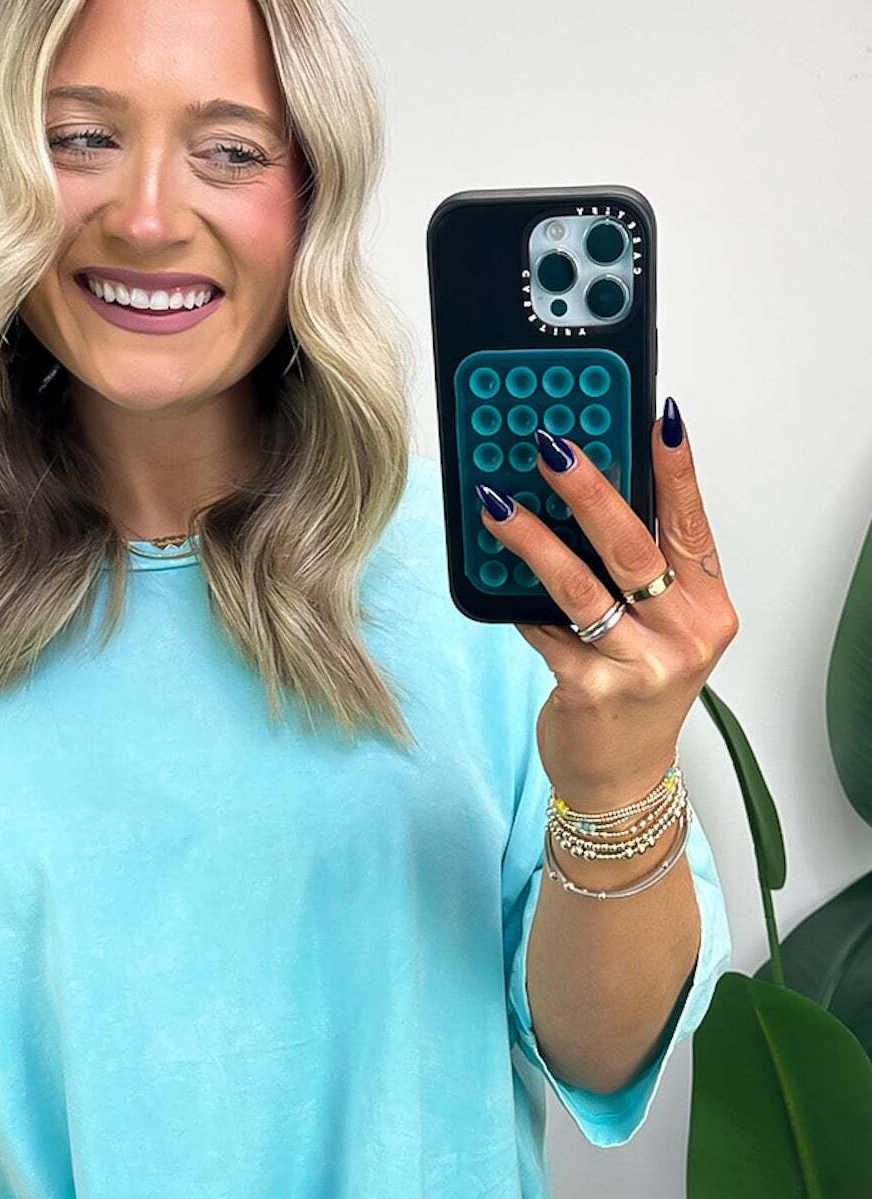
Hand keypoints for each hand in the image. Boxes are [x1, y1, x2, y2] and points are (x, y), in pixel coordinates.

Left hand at [480, 404, 739, 809]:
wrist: (621, 779)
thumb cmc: (638, 693)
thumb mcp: (661, 631)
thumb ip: (639, 575)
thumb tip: (586, 496)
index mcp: (707, 610)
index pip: (692, 528)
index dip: (677, 472)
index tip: (659, 420)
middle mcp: (683, 637)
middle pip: (633, 549)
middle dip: (589, 490)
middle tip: (551, 447)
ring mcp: (639, 666)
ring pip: (580, 588)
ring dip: (533, 540)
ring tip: (497, 504)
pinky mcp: (590, 691)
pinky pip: (543, 631)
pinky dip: (516, 601)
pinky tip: (492, 572)